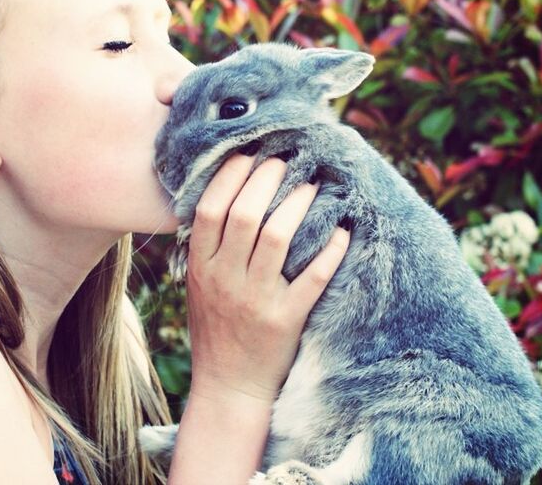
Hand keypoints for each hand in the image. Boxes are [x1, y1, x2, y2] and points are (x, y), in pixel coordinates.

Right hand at [184, 150, 350, 405]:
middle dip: (268, 179)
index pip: (210, 208)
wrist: (229, 386)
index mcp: (200, 267)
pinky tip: (342, 231)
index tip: (249, 154)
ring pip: (279, 237)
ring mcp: (256, 300)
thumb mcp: (198, 284)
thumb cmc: (216, 328)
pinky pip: (313, 278)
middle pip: (244, 214)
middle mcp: (225, 279)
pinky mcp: (286, 320)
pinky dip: (330, 251)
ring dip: (299, 204)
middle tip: (286, 161)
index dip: (230, 175)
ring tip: (313, 186)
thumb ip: (208, 245)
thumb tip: (229, 190)